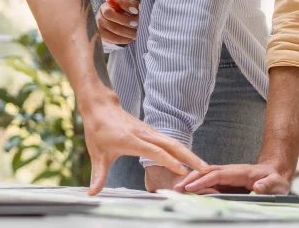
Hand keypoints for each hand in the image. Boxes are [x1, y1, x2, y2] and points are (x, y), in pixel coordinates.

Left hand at [82, 97, 206, 194]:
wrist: (100, 106)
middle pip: (172, 145)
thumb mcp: (97, 154)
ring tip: (204, 166)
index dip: (170, 162)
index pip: (156, 152)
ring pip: (173, 142)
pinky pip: (169, 140)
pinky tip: (189, 159)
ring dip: (189, 153)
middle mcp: (144, 134)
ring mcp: (149, 131)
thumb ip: (98, 175)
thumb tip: (92, 193)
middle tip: (206, 169)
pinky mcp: (151, 131)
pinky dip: (181, 149)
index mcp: (132, 140)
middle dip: (190, 157)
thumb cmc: (98, 129)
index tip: (183, 172)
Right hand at [97, 0, 138, 44]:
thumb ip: (135, 6)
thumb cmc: (126, 13)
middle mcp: (102, 10)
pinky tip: (130, 39)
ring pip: (112, 27)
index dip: (125, 4)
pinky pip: (111, 38)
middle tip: (136, 24)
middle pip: (110, 14)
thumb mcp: (131, 6)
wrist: (117, 23)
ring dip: (126, 32)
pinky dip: (123, 39)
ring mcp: (99, 22)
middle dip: (125, 20)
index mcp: (110, 1)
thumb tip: (137, 10)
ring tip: (135, 33)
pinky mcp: (101, 34)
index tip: (135, 11)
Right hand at [175, 162, 290, 194]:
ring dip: (191, 181)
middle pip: (206, 172)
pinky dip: (198, 184)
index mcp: (239, 172)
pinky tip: (190, 190)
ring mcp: (227, 175)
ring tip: (179, 189)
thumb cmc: (275, 178)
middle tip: (177, 188)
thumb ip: (267, 185)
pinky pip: (209, 181)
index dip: (203, 181)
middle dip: (191, 178)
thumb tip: (257, 188)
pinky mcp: (226, 181)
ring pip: (205, 176)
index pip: (217, 174)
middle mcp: (230, 171)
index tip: (191, 187)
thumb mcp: (276, 183)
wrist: (275, 172)